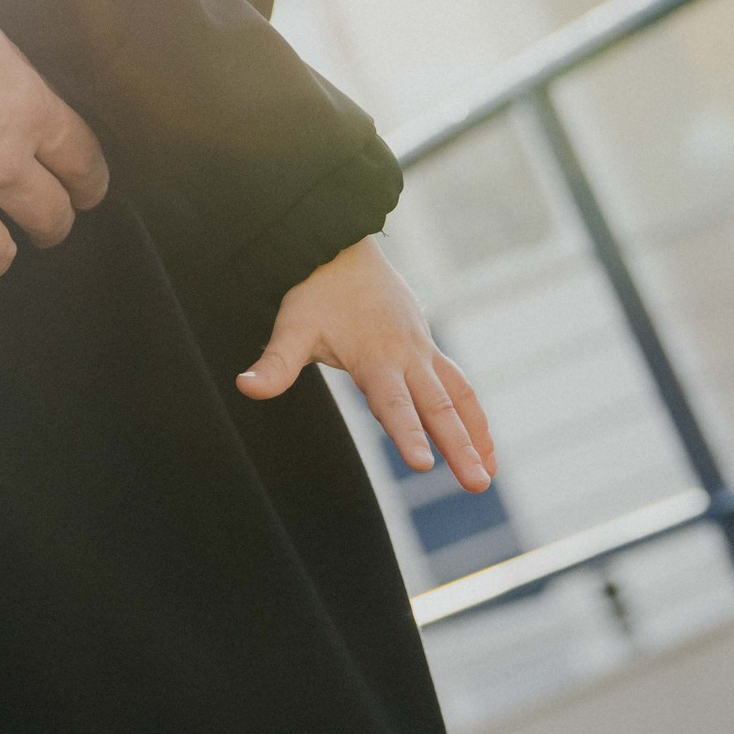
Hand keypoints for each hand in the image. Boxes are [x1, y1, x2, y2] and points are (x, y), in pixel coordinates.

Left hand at [237, 236, 497, 492]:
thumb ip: (276, 363)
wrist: (344, 247)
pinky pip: (459, 383)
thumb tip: (245, 387)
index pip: (393, 405)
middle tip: (477, 485)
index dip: (407, 434)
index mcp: (374, 359)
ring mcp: (422, 351)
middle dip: (458, 448)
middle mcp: (406, 357)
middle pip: (437, 407)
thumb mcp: (292, 326)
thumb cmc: (316, 292)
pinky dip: (474, 414)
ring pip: (458, 396)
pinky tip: (484, 444)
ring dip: (476, 434)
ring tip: (489, 474)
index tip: (424, 465)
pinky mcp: (428, 347)